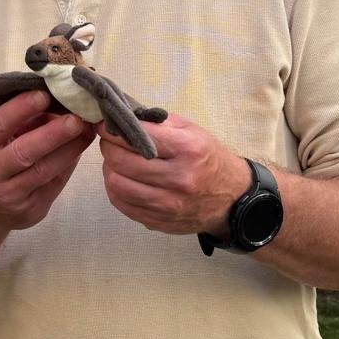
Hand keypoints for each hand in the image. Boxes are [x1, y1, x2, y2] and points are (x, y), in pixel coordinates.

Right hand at [0, 89, 96, 233]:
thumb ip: (17, 124)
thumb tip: (53, 104)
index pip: (0, 124)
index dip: (22, 108)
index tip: (44, 94)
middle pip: (24, 151)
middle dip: (53, 133)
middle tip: (75, 119)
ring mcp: (10, 193)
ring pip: (44, 170)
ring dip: (69, 149)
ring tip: (87, 132)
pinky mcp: (30, 208)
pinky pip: (54, 184)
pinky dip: (69, 165)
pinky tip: (79, 150)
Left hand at [97, 114, 249, 235]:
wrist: (232, 198)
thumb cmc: (208, 158)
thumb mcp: (191, 132)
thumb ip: (158, 123)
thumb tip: (123, 117)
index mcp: (188, 150)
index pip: (136, 137)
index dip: (113, 129)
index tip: (105, 125)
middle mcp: (178, 179)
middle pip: (120, 161)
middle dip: (109, 147)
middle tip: (111, 142)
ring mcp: (168, 204)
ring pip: (116, 183)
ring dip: (109, 169)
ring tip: (116, 161)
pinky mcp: (159, 221)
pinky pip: (121, 203)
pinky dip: (115, 188)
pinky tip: (123, 179)